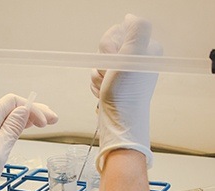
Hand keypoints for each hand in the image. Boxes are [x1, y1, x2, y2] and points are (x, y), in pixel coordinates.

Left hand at [0, 93, 57, 190]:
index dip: (32, 108)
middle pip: (10, 107)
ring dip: (25, 119)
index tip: (46, 123)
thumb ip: (11, 130)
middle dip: (32, 111)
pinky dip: (13, 127)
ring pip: (5, 117)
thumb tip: (23, 111)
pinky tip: (24, 130)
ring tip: (43, 124)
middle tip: (52, 120)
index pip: (12, 102)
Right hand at [91, 14, 161, 171]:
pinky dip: (97, 85)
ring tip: (108, 88)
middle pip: (106, 47)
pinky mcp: (114, 83)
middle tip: (111, 76)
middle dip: (103, 63)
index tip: (115, 61)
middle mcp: (136, 59)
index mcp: (145, 48)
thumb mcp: (134, 55)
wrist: (118, 121)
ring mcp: (124, 72)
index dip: (109, 47)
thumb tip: (128, 18)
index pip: (116, 31)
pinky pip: (97, 76)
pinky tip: (104, 93)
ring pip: (99, 62)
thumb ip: (137, 28)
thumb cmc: (125, 93)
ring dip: (98, 76)